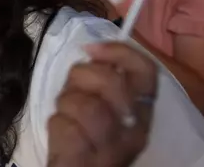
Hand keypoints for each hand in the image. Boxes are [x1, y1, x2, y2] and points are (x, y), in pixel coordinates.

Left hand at [47, 42, 156, 166]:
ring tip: (70, 115)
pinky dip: (58, 122)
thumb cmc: (90, 134)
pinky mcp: (84, 155)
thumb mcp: (104, 103)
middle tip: (77, 90)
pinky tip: (65, 132)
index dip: (119, 52)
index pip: (146, 70)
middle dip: (83, 77)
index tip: (91, 48)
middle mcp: (133, 126)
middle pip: (111, 81)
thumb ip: (106, 79)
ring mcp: (111, 144)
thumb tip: (92, 49)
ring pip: (84, 104)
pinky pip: (64, 122)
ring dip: (67, 102)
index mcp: (141, 111)